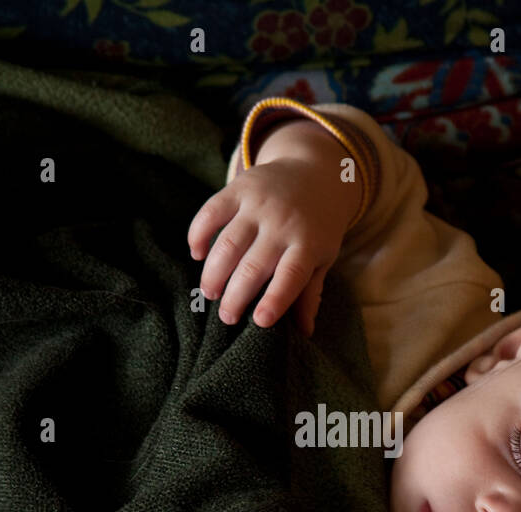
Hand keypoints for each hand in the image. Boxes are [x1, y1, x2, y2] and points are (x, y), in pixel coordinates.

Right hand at [187, 155, 354, 336]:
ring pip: (227, 244)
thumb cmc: (319, 226)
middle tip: (226, 317)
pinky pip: (210, 213)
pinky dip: (198, 234)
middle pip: (253, 267)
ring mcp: (259, 205)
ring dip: (213, 273)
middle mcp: (282, 224)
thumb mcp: (324, 257)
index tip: (259, 322)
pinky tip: (197, 254)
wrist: (317, 171)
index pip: (290, 276)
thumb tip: (305, 332)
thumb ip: (310, 292)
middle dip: (235, 297)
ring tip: (210, 294)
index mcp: (308, 244)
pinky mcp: (239, 189)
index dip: (274, 300)